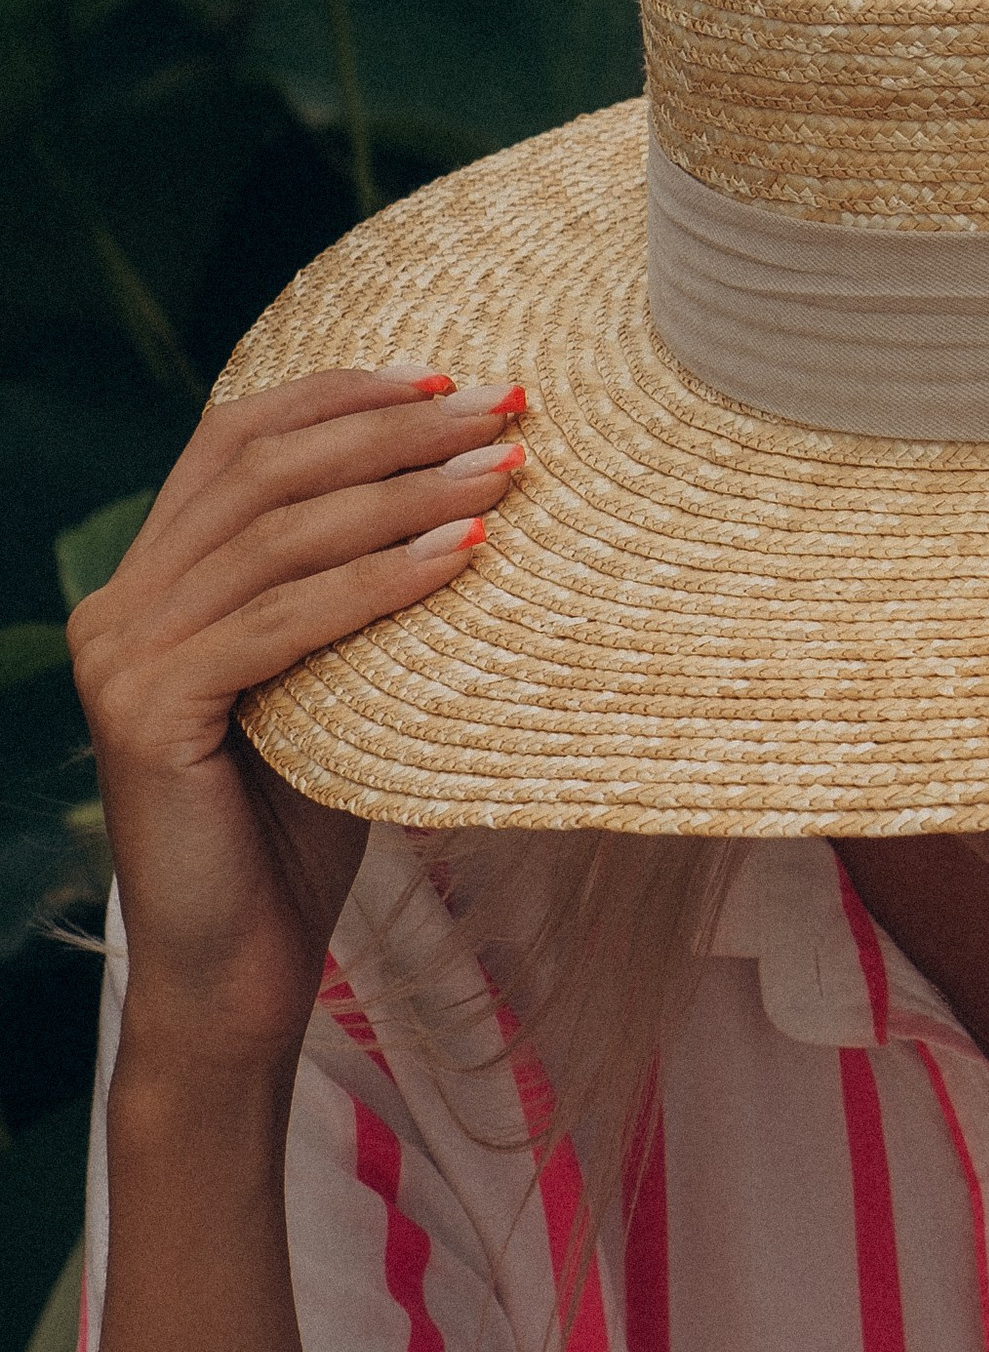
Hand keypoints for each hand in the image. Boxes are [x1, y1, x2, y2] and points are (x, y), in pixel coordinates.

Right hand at [70, 362, 525, 1069]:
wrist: (235, 975)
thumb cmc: (295, 833)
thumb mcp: (328, 686)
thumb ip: (354, 596)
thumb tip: (477, 494)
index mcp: (150, 581)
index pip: (237, 439)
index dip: (341, 393)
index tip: (451, 376)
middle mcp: (119, 605)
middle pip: (265, 468)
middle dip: (393, 427)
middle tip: (506, 408)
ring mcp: (123, 657)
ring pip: (279, 536)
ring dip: (405, 491)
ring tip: (506, 472)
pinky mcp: (150, 713)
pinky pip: (281, 622)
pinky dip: (377, 581)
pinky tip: (459, 558)